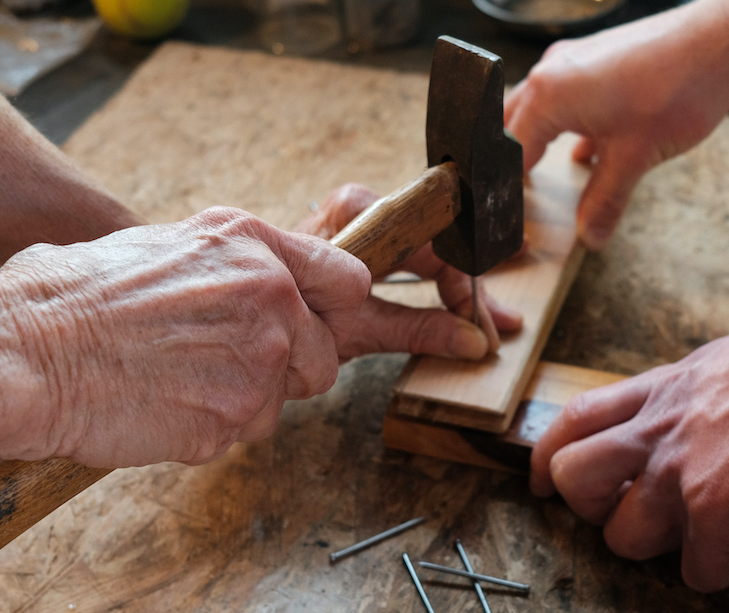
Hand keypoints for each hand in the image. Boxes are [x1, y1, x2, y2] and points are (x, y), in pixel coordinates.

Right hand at [0, 207, 369, 467]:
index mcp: (254, 246)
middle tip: (231, 366)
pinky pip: (247, 431)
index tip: (320, 325)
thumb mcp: (173, 246)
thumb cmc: (78, 297)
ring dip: (248, 401)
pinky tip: (170, 405)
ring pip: (286, 399)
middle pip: (325, 354)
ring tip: (186, 381)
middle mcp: (271, 297)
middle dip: (289, 368)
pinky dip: (216, 428)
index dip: (335, 310)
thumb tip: (268, 285)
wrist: (26, 354)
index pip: (347, 281)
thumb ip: (239, 267)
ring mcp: (259, 359)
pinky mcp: (236, 414)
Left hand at [296, 184, 522, 360]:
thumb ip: (418, 331)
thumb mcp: (359, 329)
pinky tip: (465, 294)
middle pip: (438, 246)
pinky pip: (414, 254)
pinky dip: (440, 280)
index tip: (481, 324)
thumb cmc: (293, 312)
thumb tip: (475, 343)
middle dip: (472, 289)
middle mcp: (366, 210)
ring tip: (496, 308)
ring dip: (463, 283)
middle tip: (504, 320)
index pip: (434, 248)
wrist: (250, 307)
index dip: (465, 288)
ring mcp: (364, 222)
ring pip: (431, 250)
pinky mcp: (362, 239)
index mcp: (363, 219)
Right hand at [505, 5, 728, 249]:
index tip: (515, 213)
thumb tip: (589, 233)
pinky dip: (569, 124)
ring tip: (545, 171)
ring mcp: (574, 60)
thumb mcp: (633, 158)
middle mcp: (553, 72)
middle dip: (515, 160)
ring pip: (540, 107)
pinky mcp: (597, 57)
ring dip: (541, 138)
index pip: (510, 151)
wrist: (720, 42)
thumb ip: (604, 200)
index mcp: (548, 96)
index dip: (510, 187)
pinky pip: (568, 96)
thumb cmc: (676, 89)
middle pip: (513, 124)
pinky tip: (588, 148)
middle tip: (520, 194)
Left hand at [530, 303, 728, 591]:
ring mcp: (679, 473)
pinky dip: (718, 569)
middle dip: (588, 507)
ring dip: (653, 545)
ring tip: (690, 532)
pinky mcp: (717, 511)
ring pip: (622, 536)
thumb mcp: (716, 362)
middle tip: (620, 510)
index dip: (545, 454)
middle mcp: (656, 432)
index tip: (542, 480)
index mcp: (657, 392)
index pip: (573, 419)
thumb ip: (683, 392)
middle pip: (573, 479)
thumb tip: (680, 408)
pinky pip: (698, 569)